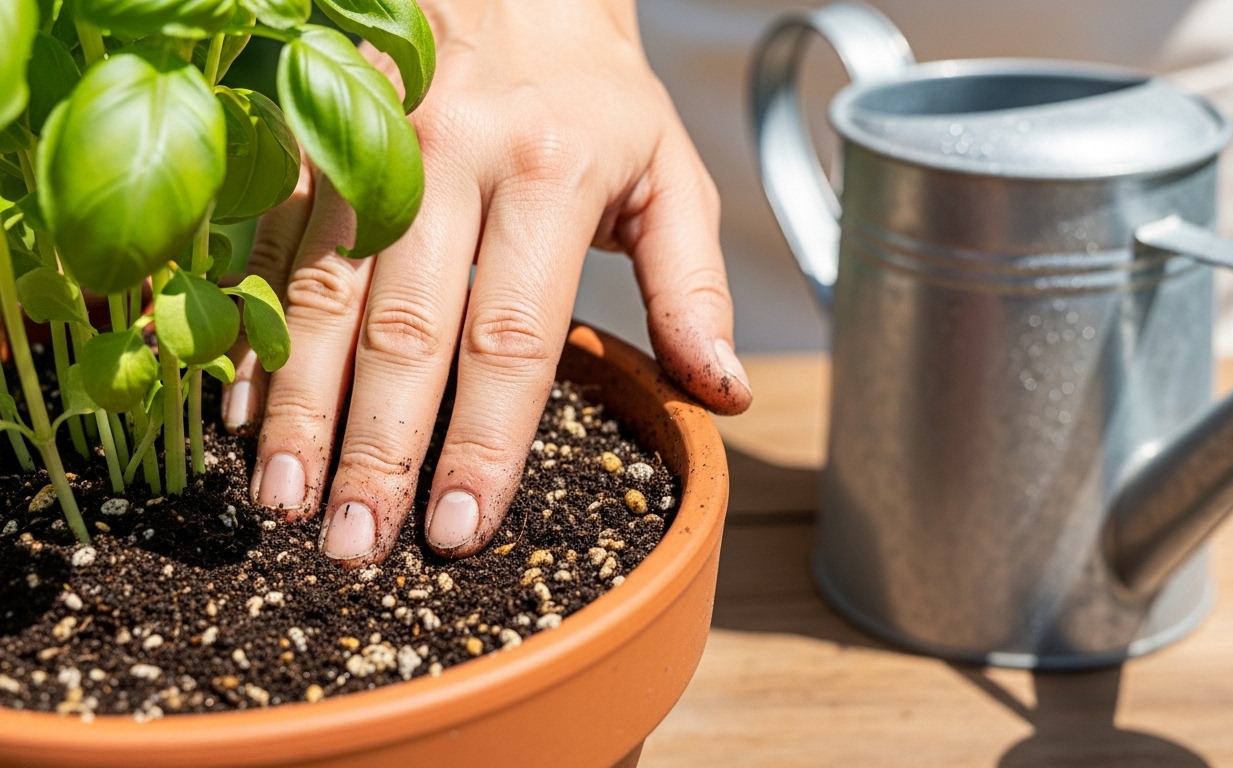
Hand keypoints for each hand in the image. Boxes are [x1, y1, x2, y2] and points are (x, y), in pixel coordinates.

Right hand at [220, 0, 750, 566]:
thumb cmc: (599, 101)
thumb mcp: (671, 178)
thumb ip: (694, 289)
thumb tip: (724, 396)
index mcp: (551, 171)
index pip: (514, 338)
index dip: (484, 441)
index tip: (459, 528)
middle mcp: (451, 152)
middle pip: (407, 327)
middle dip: (378, 446)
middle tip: (356, 545)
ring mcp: (368, 138)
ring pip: (321, 289)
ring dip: (299, 404)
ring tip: (284, 500)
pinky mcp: (312, 132)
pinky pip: (270, 238)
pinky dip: (253, 325)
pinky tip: (241, 407)